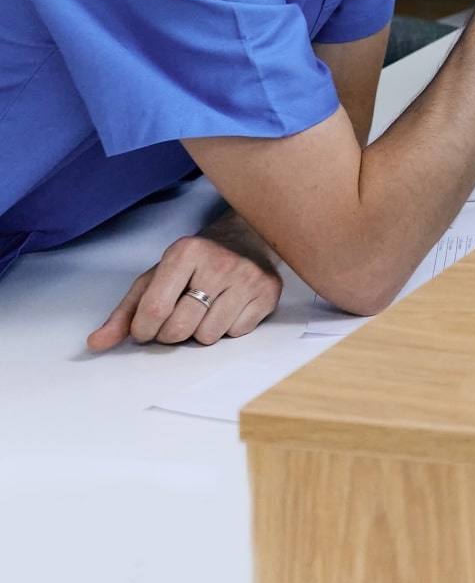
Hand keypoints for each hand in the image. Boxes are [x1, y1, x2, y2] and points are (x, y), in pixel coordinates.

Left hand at [88, 213, 279, 348]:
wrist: (247, 238)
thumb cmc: (195, 263)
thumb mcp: (155, 278)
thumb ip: (125, 312)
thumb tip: (97, 343)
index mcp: (185, 252)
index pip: (154, 310)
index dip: (144, 330)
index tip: (146, 328)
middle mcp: (219, 262)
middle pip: (180, 328)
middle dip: (171, 334)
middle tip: (177, 319)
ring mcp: (247, 278)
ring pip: (209, 336)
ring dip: (200, 332)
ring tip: (205, 311)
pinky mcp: (269, 293)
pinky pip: (236, 334)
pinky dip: (227, 329)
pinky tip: (228, 309)